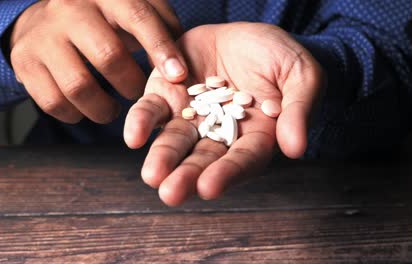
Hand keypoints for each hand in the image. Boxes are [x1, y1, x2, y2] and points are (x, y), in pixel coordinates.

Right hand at [10, 0, 186, 123]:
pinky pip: (53, 102)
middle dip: (132, 84)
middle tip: (138, 93)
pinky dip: (75, 114)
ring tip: (113, 108)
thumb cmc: (100, 20)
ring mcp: (43, 36)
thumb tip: (180, 63)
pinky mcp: (25, 62)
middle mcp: (70, 9)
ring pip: (79, 85)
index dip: (161, 48)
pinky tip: (86, 108)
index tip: (179, 77)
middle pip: (108, 56)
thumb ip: (161, 27)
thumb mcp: (131, 11)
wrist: (41, 21)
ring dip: (104, 108)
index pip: (138, 17)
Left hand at [124, 23, 323, 205]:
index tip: (210, 187)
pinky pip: (152, 110)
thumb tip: (295, 149)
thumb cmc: (281, 58)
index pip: (242, 159)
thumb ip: (298, 109)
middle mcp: (219, 134)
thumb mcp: (301, 76)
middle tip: (171, 193)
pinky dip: (142, 122)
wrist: (248, 35)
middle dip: (187, 176)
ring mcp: (190, 115)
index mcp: (254, 136)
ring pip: (175, 140)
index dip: (227, 173)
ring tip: (152, 175)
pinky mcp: (167, 94)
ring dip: (162, 158)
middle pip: (203, 159)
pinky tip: (134, 136)